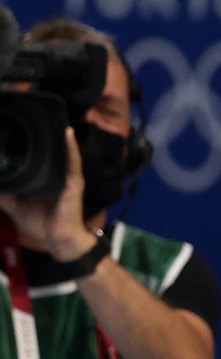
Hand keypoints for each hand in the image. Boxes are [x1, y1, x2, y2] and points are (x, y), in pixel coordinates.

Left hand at [0, 128, 95, 260]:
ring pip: (63, 152)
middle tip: (38, 118)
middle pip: (52, 152)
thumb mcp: (15, 207)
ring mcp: (68, 176)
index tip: (19, 131)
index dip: (32, 144)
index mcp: (44, 179)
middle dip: (48, 136)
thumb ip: (4, 195)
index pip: (38, 157)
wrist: (58, 239)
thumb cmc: (41, 223)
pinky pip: (73, 162)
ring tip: (56, 120)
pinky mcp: (74, 181)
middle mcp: (57, 174)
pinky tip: (67, 135)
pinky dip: (71, 148)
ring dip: (61, 138)